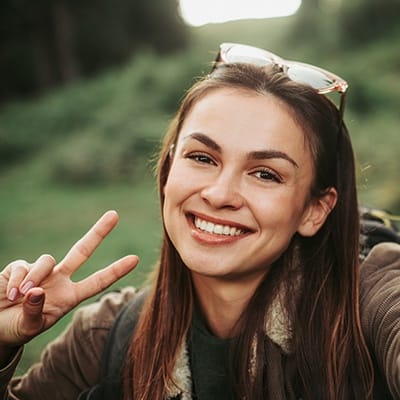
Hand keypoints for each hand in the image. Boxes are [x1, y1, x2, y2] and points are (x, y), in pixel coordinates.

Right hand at [0, 210, 138, 346]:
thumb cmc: (15, 329)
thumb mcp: (28, 328)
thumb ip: (34, 313)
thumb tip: (38, 291)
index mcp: (69, 296)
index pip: (97, 282)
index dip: (115, 271)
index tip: (135, 259)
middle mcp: (60, 280)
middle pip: (82, 251)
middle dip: (98, 232)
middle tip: (115, 214)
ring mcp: (41, 271)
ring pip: (47, 260)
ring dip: (34, 278)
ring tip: (20, 296)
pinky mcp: (20, 267)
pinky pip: (23, 266)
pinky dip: (17, 279)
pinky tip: (10, 293)